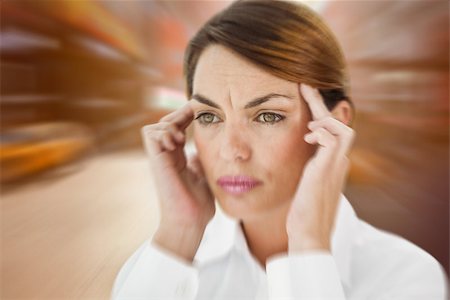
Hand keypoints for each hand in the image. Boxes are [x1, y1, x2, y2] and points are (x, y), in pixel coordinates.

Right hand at [141, 103, 214, 260]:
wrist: (191, 221)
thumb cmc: (198, 204)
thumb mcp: (204, 174)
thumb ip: (200, 160)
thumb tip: (204, 149)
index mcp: (178, 158)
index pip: (177, 128)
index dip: (186, 116)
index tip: (201, 111)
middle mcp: (167, 156)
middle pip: (164, 123)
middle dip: (178, 114)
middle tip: (193, 115)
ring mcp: (160, 159)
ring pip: (154, 127)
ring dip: (169, 124)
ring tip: (181, 136)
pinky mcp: (156, 162)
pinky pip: (150, 135)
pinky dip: (163, 132)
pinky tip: (176, 141)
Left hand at [286, 83, 354, 251]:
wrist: (308, 234)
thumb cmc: (303, 213)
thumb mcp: (304, 184)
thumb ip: (305, 169)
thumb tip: (292, 159)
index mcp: (331, 164)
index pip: (330, 131)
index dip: (319, 113)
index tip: (303, 96)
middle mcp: (338, 162)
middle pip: (338, 124)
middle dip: (321, 104)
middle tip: (305, 85)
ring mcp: (335, 166)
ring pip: (341, 129)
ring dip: (323, 116)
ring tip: (307, 118)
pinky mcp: (327, 170)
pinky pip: (334, 140)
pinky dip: (323, 131)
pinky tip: (308, 134)